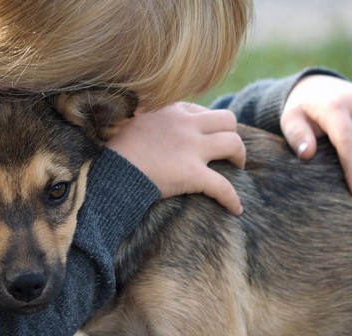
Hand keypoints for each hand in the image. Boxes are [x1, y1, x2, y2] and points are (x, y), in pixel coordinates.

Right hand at [107, 102, 246, 214]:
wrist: (111, 172)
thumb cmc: (113, 153)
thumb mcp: (127, 123)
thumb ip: (142, 119)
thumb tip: (141, 121)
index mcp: (170, 112)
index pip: (200, 110)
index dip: (206, 124)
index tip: (203, 137)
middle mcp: (186, 125)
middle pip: (227, 120)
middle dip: (232, 134)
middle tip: (229, 151)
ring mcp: (192, 149)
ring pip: (234, 144)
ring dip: (240, 157)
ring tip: (238, 169)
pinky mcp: (193, 175)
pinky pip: (223, 187)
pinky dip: (232, 199)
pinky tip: (236, 209)